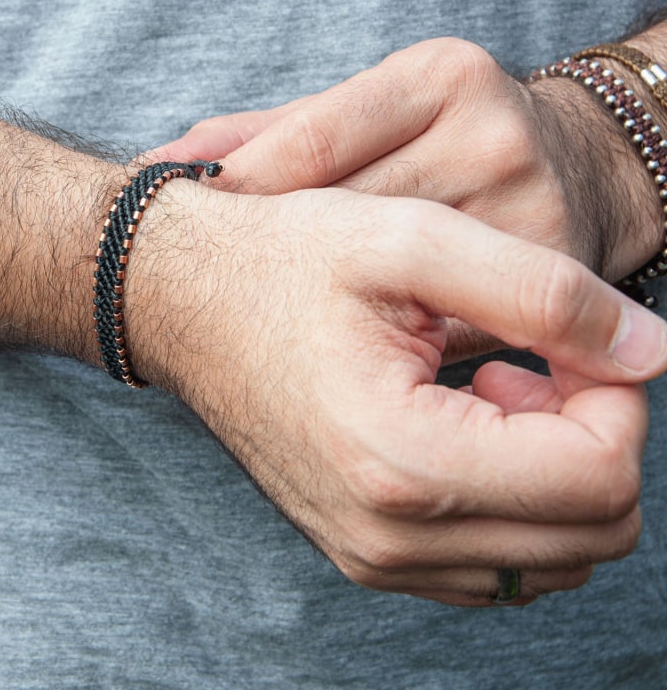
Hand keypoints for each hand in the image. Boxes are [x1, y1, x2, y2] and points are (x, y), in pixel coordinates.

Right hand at [126, 180, 666, 605]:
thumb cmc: (280, 263)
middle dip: (595, 436)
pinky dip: (513, 497)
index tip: (573, 339)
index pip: (599, 481)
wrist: (183, 303)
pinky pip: (490, 562)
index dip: (618, 397)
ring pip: (548, 559)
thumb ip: (545, 295)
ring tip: (500, 387)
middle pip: (588, 535)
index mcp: (403, 463)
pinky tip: (470, 422)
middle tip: (542, 358)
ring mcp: (372, 557)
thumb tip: (653, 351)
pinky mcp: (363, 551)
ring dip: (557, 470)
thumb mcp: (410, 243)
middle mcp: (388, 538)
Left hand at [164, 38, 662, 358]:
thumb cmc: (450, 136)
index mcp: (444, 79)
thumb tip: (166, 160)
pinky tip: (335, 351)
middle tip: (198, 284)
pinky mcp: (545, 282)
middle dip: (270, 250)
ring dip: (316, 305)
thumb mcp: (377, 107)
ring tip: (257, 328)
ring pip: (392, 279)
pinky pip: (438, 327)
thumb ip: (278, 133)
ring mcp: (528, 214)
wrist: (575, 172)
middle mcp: (492, 140)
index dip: (241, 183)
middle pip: (349, 211)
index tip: (184, 220)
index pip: (315, 138)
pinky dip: (383, 340)